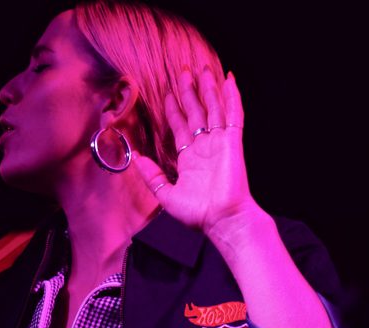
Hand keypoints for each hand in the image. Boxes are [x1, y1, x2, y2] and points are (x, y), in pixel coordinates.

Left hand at [134, 68, 257, 234]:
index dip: (173, 108)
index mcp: (190, 158)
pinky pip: (234, 114)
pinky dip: (232, 96)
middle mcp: (205, 146)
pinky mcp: (233, 142)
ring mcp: (220, 142)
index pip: (180, 126)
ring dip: (208, 87)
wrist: (222, 220)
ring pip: (214, 108)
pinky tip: (229, 79)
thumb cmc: (198, 213)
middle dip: (189, 91)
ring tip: (203, 67)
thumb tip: (134, 157)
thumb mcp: (165, 194)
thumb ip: (150, 175)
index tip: (166, 92)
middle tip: (182, 70)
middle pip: (196, 111)